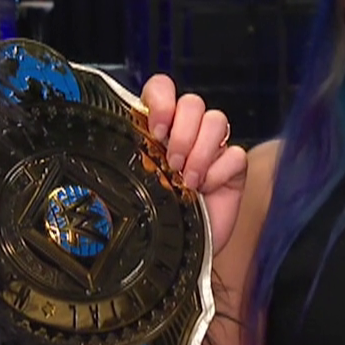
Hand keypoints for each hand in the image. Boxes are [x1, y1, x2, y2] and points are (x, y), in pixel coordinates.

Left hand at [140, 74, 246, 256]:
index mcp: (157, 128)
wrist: (179, 255)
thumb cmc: (154, 220)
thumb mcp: (133, 183)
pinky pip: (235, 153)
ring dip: (201, 150)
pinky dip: (219, 171)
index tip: (154, 130)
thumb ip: (130, 156)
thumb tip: (109, 141)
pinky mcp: (232, 169)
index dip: (162, 100)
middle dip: (182, 132)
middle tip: (171, 162)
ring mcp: (211, 149)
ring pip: (216, 120)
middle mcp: (185, 133)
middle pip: (193, 103)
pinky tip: (206, 189)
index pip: (162, 88)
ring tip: (188, 178)